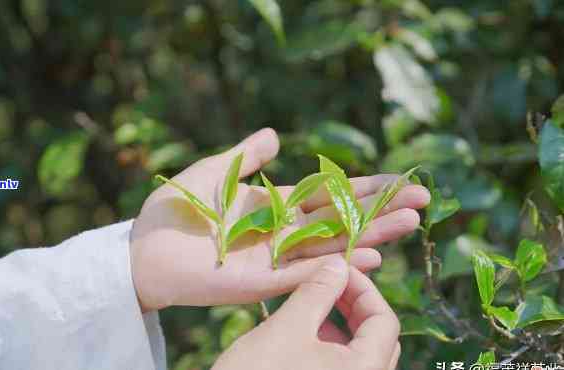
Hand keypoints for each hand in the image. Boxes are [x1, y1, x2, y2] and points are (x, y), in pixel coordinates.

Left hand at [130, 128, 429, 310]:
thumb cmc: (174, 210)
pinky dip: (340, 264)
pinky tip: (372, 255)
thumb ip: (246, 156)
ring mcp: (277, 258)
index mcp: (276, 206)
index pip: (330, 193)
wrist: (144, 248)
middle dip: (382, 210)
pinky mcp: (264, 282)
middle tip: (423, 201)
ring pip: (334, 245)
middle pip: (342, 219)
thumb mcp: (214, 172)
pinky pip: (308, 273)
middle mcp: (284, 232)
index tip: (400, 179)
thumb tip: (275, 134)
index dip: (365, 187)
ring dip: (373, 234)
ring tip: (411, 222)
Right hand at [213, 259, 400, 369]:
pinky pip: (341, 368)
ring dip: (340, 324)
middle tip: (328, 283)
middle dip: (353, 305)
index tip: (338, 270)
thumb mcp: (288, 327)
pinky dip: (328, 345)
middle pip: (377, 338)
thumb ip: (318, 291)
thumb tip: (339, 264)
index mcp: (365, 369)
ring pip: (358, 353)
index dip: (364, 289)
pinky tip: (302, 333)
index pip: (385, 321)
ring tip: (311, 304)